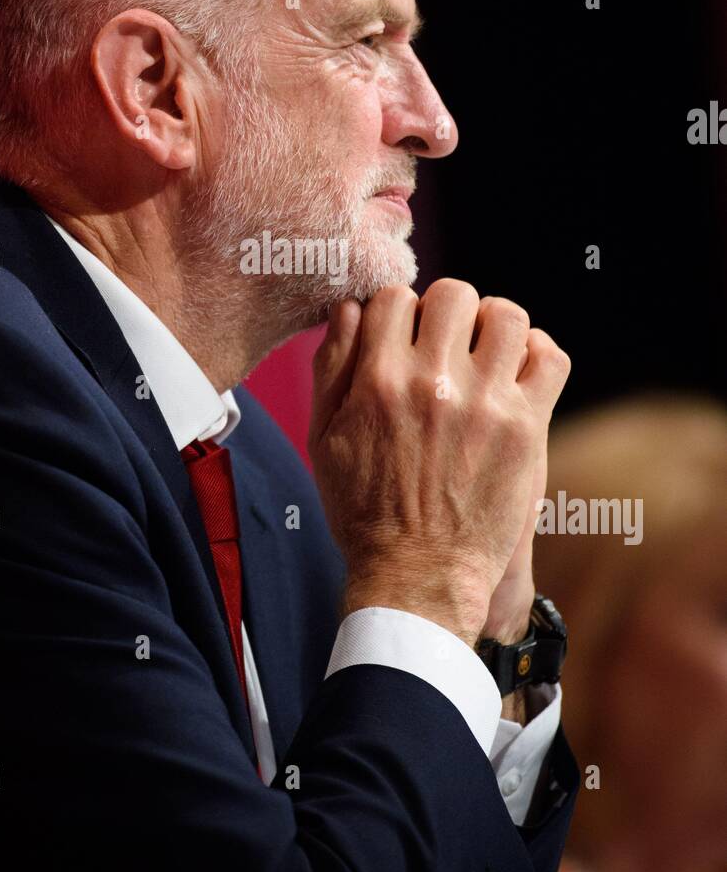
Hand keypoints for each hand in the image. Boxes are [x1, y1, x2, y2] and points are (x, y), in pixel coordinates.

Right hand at [308, 282, 570, 646]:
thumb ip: (332, 365)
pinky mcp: (525, 428)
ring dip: (494, 326)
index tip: (405, 338)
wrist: (417, 576)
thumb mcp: (322, 438)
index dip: (400, 313)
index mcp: (377, 380)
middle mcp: (432, 382)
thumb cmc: (364, 510)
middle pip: (453, 294)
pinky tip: (518, 372)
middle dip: (447, 312)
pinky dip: (537, 354)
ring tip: (486, 354)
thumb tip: (350, 307)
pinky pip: (549, 358)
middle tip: (447, 345)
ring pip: (506, 316)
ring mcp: (485, 403)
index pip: (395, 297)